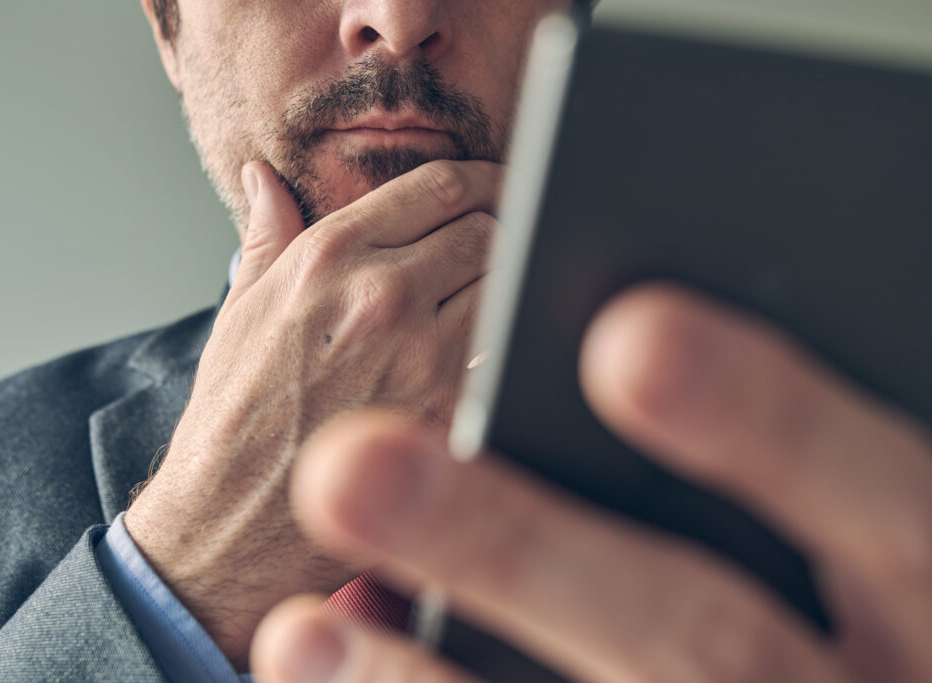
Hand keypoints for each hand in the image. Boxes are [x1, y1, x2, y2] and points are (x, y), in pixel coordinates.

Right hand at [125, 159, 501, 664]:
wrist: (230, 519)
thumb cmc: (235, 418)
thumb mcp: (240, 311)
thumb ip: (267, 234)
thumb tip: (263, 179)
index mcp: (329, 258)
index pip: (440, 186)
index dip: (485, 180)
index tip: (497, 190)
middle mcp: (379, 295)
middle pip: (488, 228)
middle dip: (508, 226)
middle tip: (515, 238)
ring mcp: (420, 355)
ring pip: (509, 283)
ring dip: (515, 282)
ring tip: (507, 290)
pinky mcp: (449, 412)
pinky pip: (506, 352)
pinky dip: (510, 339)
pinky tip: (500, 343)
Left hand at [252, 284, 931, 681]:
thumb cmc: (896, 607)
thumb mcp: (900, 513)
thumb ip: (828, 452)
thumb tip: (646, 331)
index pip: (888, 501)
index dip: (773, 426)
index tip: (631, 338)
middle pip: (704, 638)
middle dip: (523, 554)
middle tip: (352, 469)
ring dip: (428, 682)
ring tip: (302, 626)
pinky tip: (325, 662)